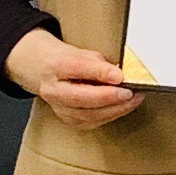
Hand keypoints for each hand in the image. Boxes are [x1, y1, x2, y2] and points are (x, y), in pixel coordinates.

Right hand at [7, 31, 140, 125]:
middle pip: (80, 97)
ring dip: (114, 109)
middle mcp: (53, 90)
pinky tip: (122, 108)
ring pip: (87, 114)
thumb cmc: (64, 61)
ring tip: (133, 100)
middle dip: (108, 97)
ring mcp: (59, 108)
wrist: (43, 72)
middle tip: (129, 92)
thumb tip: (119, 74)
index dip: (99, 72)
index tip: (119, 75)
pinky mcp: (68, 120)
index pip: (76, 68)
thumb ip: (98, 63)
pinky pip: (91, 122)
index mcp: (55, 66)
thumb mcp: (80, 53)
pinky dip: (109, 115)